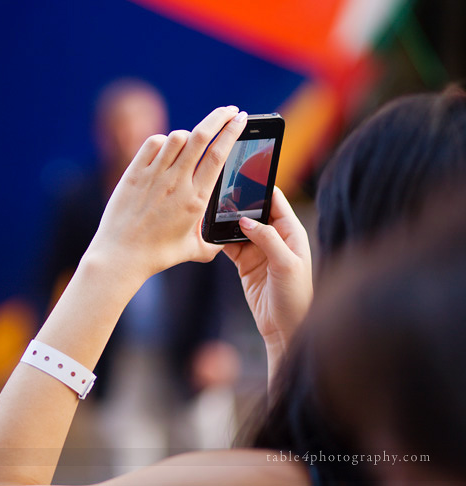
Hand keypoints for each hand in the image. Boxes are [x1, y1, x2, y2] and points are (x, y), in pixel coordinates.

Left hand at [84, 106, 246, 280]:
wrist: (120, 256)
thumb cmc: (157, 255)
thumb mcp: (193, 251)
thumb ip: (213, 243)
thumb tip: (226, 239)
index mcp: (196, 200)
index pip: (219, 156)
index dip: (232, 132)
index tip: (241, 119)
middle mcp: (176, 183)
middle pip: (201, 137)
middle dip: (220, 117)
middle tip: (230, 110)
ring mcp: (153, 176)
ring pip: (177, 137)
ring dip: (188, 135)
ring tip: (191, 142)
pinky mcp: (133, 174)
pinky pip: (152, 143)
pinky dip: (162, 141)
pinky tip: (165, 150)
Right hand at [222, 188, 312, 349]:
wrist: (285, 328)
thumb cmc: (295, 297)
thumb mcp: (285, 265)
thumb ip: (267, 239)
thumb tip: (245, 219)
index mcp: (291, 232)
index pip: (275, 200)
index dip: (260, 187)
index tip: (242, 174)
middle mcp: (275, 237)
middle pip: (253, 210)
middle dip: (237, 202)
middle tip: (218, 193)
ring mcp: (258, 249)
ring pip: (238, 226)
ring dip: (226, 221)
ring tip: (209, 212)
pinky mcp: (245, 262)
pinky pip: (229, 244)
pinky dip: (219, 239)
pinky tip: (209, 234)